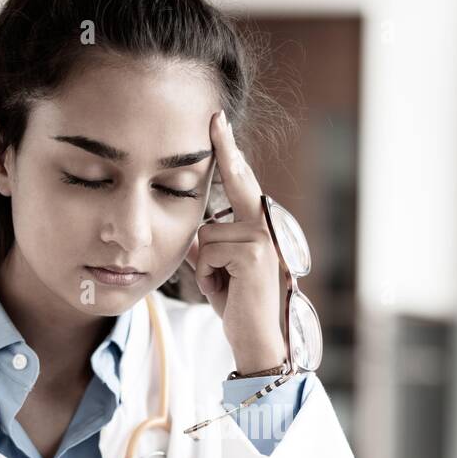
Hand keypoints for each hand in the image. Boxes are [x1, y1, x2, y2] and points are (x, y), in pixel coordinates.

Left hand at [183, 110, 287, 373]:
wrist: (259, 340)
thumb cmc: (239, 305)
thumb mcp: (217, 269)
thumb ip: (206, 245)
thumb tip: (190, 232)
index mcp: (259, 226)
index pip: (241, 183)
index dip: (229, 153)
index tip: (218, 122)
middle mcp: (267, 226)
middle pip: (238, 183)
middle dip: (225, 150)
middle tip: (215, 117)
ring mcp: (263, 238)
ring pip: (207, 233)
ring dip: (204, 264)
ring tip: (223, 285)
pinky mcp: (255, 253)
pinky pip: (208, 251)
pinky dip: (207, 275)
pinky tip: (225, 290)